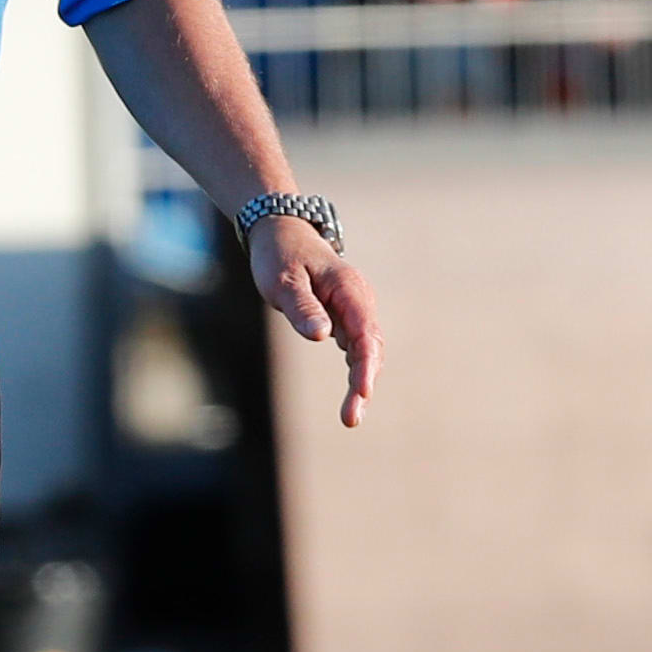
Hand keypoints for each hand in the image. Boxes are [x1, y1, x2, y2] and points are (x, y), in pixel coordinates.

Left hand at [247, 215, 379, 430]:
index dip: (365, 367)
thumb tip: (322, 336)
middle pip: (370, 348)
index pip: (365, 335)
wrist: (282, 232)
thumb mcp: (284, 280)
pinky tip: (353, 395)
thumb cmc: (280, 255)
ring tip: (351, 416)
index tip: (362, 394)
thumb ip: (302, 307)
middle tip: (350, 418)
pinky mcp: (346, 315)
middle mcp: (359, 300)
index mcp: (349, 290)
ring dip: (362, 381)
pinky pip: (357, 346)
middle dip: (364, 383)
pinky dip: (357, 369)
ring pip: (367, 350)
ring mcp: (354, 308)